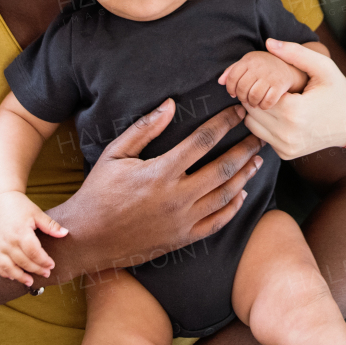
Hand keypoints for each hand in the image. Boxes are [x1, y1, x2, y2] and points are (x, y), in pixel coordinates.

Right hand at [0, 191, 67, 286]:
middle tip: (46, 273)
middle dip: (36, 269)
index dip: (44, 260)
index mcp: (20, 232)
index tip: (52, 264)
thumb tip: (65, 233)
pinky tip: (11, 277)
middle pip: (23, 262)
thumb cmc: (19, 206)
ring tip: (30, 282)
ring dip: (19, 276)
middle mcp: (8, 242)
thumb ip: (50, 225)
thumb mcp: (37, 213)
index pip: (34, 252)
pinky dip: (2, 272)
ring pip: (8, 267)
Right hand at [50, 100, 265, 276]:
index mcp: (161, 172)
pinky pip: (217, 223)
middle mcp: (177, 197)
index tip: (239, 111)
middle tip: (259, 135)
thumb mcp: (115, 154)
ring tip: (256, 161)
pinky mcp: (183, 240)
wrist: (86, 239)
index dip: (225, 123)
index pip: (203, 140)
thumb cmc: (98, 192)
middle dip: (246, 148)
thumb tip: (170, 104)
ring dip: (245, 175)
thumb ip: (145, 128)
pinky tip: (241, 195)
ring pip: (226, 196)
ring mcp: (182, 221)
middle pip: (224, 168)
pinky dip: (233, 208)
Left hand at [219, 50, 305, 109]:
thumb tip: (220, 81)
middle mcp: (260, 66)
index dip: (230, 88)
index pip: (232, 77)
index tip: (235, 93)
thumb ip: (234, 70)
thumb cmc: (269, 67)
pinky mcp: (282, 89)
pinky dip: (263, 106)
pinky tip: (265, 104)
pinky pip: (266, 102)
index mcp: (250, 59)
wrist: (296, 67)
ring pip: (253, 97)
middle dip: (242, 96)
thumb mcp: (251, 62)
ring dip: (252, 103)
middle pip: (241, 88)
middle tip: (247, 98)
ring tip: (255, 102)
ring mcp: (271, 77)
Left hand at [242, 40, 345, 159]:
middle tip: (270, 85)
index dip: (261, 81)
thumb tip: (268, 43)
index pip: (258, 93)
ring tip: (275, 98)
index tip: (271, 76)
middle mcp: (287, 134)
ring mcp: (286, 147)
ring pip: (252, 124)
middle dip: (257, 95)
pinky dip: (266, 124)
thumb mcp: (323, 67)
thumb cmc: (338, 91)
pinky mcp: (286, 154)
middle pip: (252, 110)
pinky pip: (262, 135)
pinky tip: (281, 113)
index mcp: (294, 112)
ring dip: (258, 110)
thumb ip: (295, 52)